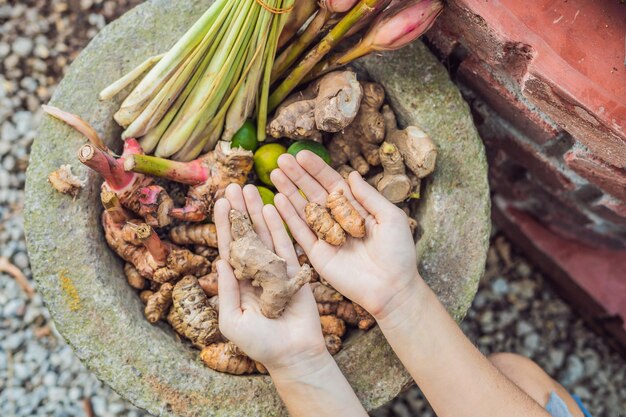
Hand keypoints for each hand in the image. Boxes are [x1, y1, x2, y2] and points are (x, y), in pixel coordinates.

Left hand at [214, 184, 327, 372]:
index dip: (223, 225)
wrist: (294, 355)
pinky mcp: (295, 272)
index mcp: (238, 283)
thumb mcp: (233, 321)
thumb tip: (220, 261)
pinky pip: (287, 244)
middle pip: (246, 234)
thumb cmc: (260, 345)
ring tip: (251, 188)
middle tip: (233, 185)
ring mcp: (275, 270)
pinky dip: (280, 226)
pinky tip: (273, 207)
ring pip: (265, 234)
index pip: (228, 248)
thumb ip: (227, 291)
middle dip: (239, 211)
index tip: (219, 202)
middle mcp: (255, 272)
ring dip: (257, 211)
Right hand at [271, 151, 421, 319]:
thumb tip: (350, 175)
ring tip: (275, 174)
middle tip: (282, 160)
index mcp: (356, 209)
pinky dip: (289, 217)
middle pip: (314, 193)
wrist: (392, 288)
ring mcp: (326, 236)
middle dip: (298, 176)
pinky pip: (301, 233)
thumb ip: (368, 196)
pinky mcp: (318, 254)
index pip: (332, 183)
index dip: (317, 169)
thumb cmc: (398, 253)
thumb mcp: (390, 217)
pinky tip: (278, 200)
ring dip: (289, 192)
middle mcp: (338, 220)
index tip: (301, 154)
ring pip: (304, 210)